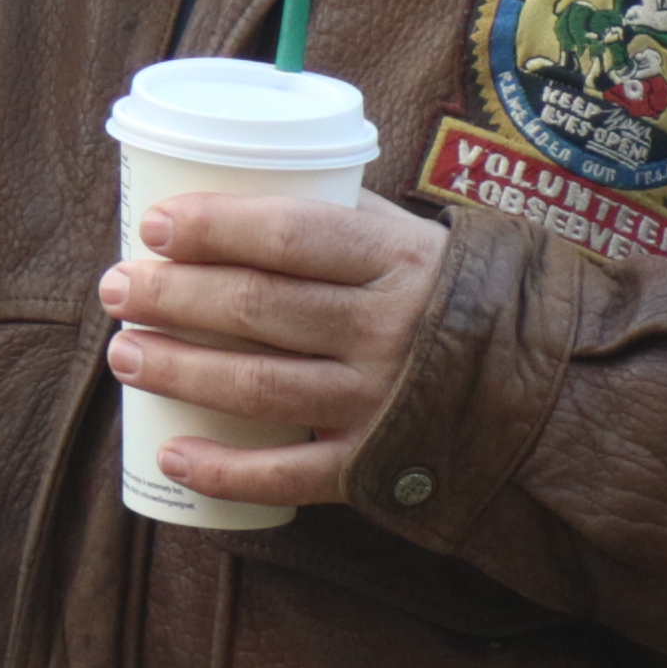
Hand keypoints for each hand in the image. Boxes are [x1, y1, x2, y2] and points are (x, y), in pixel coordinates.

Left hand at [96, 187, 450, 510]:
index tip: (155, 227)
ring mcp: (379, 401)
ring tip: (125, 355)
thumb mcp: (420, 241)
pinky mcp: (374, 465)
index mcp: (397, 260)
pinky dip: (224, 471)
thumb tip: (245, 191)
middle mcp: (386, 330)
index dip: (214, 228)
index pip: (290, 235)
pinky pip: (288, 476)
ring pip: (259, 388)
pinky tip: (172, 455)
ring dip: (180, 371)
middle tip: (116, 289)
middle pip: (257, 309)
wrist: (550, 391)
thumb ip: (346, 219)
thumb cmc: (462, 298)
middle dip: (173, 298)